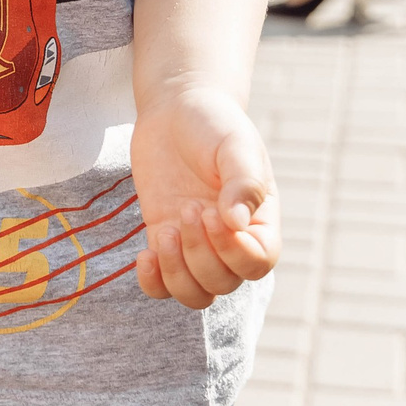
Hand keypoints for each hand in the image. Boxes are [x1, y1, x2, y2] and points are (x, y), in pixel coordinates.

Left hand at [128, 84, 279, 308]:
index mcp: (259, 220)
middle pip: (223, 283)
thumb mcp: (235, 144)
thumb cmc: (213, 124)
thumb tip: (237, 223)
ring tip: (166, 231)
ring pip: (195, 294)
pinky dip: (153, 283)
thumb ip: (242, 181)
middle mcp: (231, 240)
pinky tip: (145, 255)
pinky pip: (162, 286)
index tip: (211, 212)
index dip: (235, 251)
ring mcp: (197, 244)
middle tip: (187, 207)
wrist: (175, 110)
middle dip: (201, 253)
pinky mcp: (165, 240)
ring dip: (177, 273)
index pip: (259, 263)